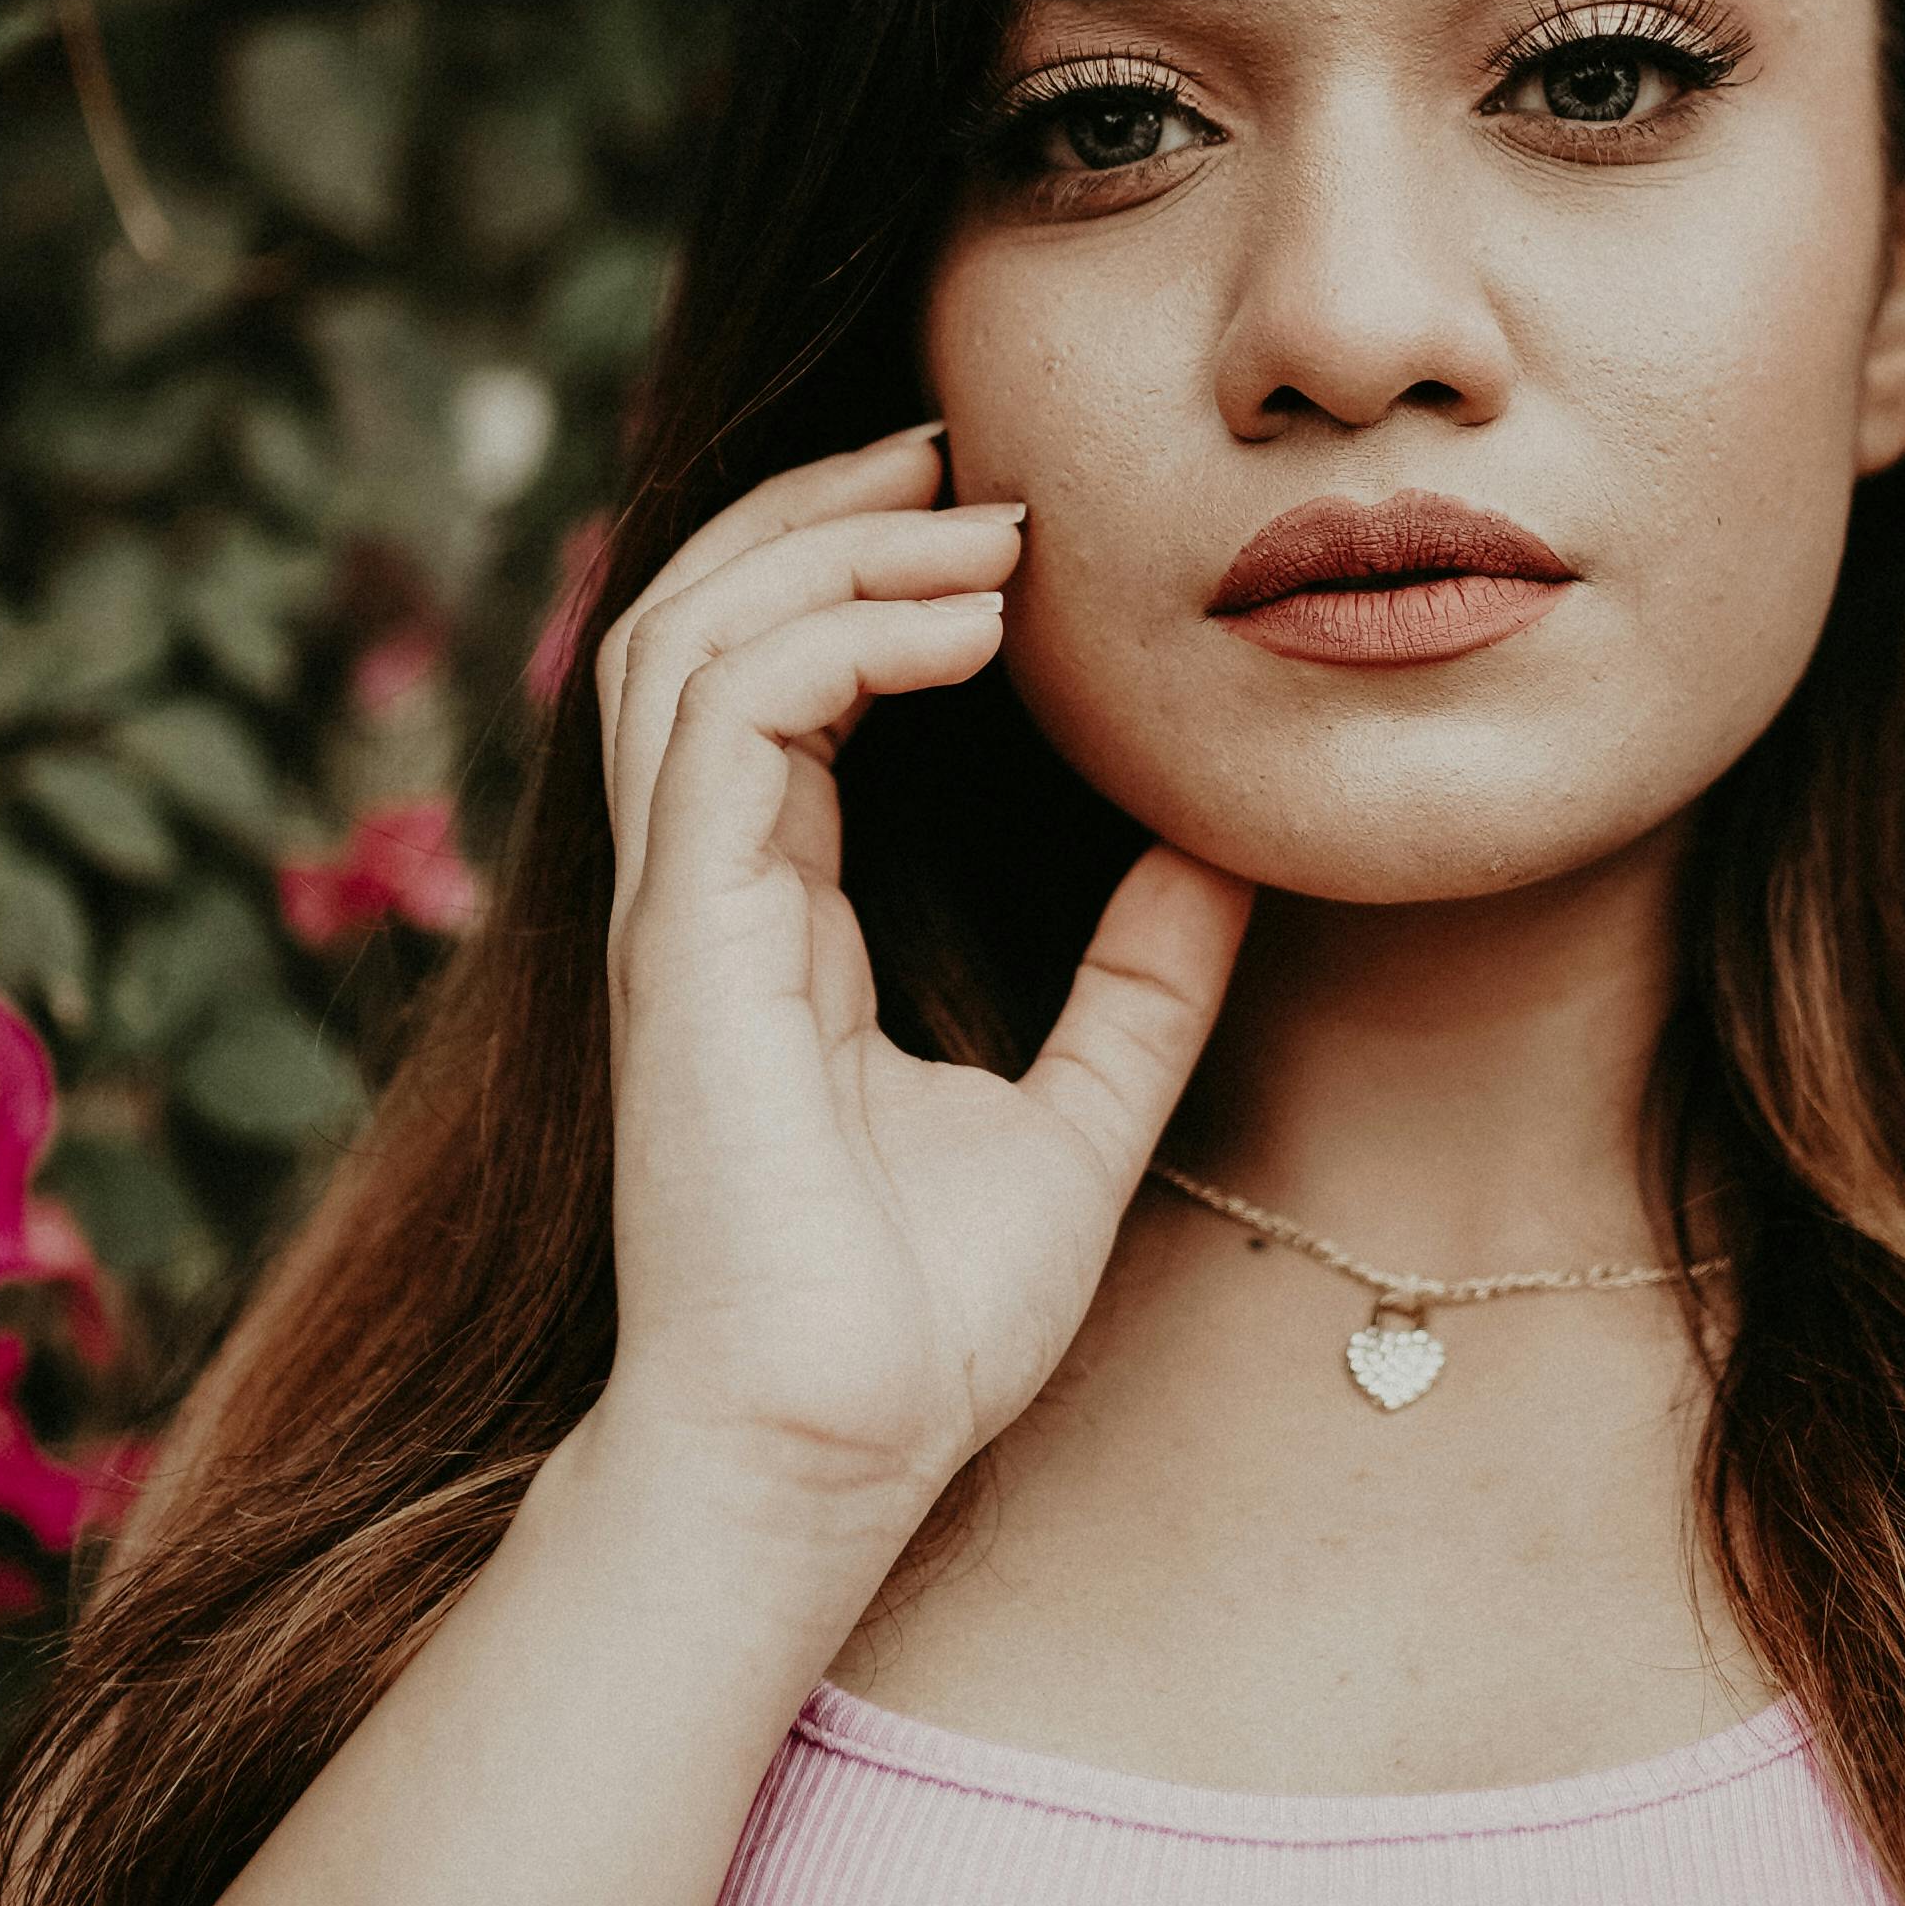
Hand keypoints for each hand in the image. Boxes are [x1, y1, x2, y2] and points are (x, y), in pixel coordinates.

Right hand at [584, 426, 1248, 1536]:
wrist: (819, 1465)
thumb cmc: (914, 1334)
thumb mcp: (1075, 1122)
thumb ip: (1139, 983)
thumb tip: (1229, 851)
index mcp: (766, 921)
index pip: (773, 680)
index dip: (862, 569)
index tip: (1004, 518)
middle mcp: (700, 896)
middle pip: (699, 612)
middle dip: (819, 501)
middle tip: (968, 440)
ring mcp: (675, 913)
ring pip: (687, 630)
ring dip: (828, 540)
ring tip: (979, 511)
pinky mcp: (681, 942)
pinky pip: (729, 714)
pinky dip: (835, 630)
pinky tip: (966, 618)